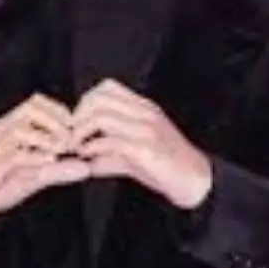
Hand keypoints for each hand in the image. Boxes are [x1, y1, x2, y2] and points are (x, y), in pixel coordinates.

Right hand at [0, 95, 87, 230]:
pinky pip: (13, 155)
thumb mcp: (32, 177)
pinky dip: (35, 156)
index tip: (75, 130)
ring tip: (62, 152)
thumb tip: (87, 168)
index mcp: (7, 127)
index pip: (35, 102)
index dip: (59, 111)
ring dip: (48, 138)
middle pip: (31, 108)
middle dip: (56, 121)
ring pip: (22, 129)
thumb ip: (58, 170)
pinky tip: (49, 161)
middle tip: (71, 141)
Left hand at [71, 80, 213, 210]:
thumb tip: (88, 162)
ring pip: (101, 117)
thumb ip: (112, 155)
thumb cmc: (168, 167)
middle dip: (78, 117)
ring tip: (78, 149)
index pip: (107, 88)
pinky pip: (111, 141)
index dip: (85, 103)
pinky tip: (90, 161)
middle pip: (98, 98)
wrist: (196, 180)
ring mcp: (146, 129)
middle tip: (72, 137)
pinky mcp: (146, 149)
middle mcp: (144, 113)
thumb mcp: (136, 156)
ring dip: (81, 133)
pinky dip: (93, 149)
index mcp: (143, 108)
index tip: (77, 124)